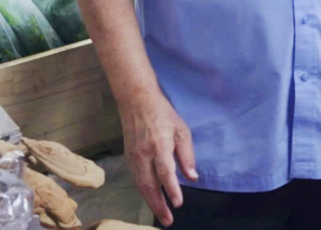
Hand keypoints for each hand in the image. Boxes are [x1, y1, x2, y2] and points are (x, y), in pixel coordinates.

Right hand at [121, 93, 197, 226]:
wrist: (137, 103)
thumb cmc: (164, 115)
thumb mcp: (182, 130)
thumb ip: (187, 154)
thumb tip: (192, 177)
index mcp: (159, 145)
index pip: (165, 172)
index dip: (172, 189)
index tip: (178, 203)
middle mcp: (143, 155)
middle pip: (149, 185)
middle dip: (159, 205)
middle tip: (168, 220)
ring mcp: (133, 157)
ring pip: (141, 186)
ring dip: (151, 202)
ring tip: (162, 215)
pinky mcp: (128, 159)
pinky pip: (137, 180)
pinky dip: (144, 193)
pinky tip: (152, 199)